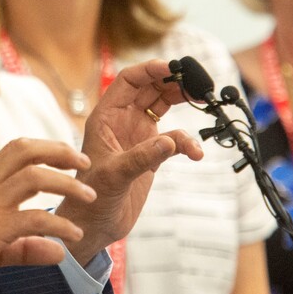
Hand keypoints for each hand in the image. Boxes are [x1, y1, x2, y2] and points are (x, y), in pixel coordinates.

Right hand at [0, 138, 96, 293]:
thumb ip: (26, 244)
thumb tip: (58, 251)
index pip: (15, 149)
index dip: (45, 147)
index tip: (69, 155)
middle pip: (25, 150)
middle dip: (60, 151)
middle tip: (85, 161)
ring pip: (35, 177)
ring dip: (67, 184)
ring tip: (89, 196)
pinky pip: (34, 218)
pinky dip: (59, 224)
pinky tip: (73, 235)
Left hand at [56, 58, 202, 264]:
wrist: (95, 226)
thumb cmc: (91, 199)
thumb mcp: (114, 176)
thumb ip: (141, 158)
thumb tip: (169, 141)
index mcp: (105, 117)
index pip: (127, 81)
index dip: (149, 69)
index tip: (172, 67)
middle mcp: (121, 121)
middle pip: (149, 88)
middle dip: (171, 81)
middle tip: (194, 83)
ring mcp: (136, 136)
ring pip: (162, 107)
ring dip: (181, 102)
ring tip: (201, 101)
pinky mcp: (150, 153)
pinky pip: (173, 138)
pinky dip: (186, 141)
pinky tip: (195, 152)